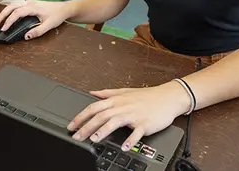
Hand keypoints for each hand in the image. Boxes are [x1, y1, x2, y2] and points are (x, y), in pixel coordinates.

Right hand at [0, 0, 72, 39]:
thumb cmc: (57, 15)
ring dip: (4, 12)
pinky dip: (9, 11)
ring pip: (13, 5)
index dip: (9, 21)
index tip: (3, 29)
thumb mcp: (49, 25)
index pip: (17, 13)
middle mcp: (29, 3)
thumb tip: (26, 36)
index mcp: (33, 7)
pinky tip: (7, 16)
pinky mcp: (30, 4)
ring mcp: (29, 3)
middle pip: (11, 7)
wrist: (65, 8)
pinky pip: (16, 6)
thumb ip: (37, 31)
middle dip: (1, 15)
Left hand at [68, 82, 191, 151]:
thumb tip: (92, 93)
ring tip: (95, 140)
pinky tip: (124, 147)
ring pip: (115, 122)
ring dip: (104, 131)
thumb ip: (107, 93)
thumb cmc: (147, 96)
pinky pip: (136, 132)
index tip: (71, 126)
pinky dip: (130, 140)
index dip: (81, 116)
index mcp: (116, 100)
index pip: (94, 107)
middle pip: (101, 116)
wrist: (168, 97)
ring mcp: (134, 114)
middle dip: (87, 127)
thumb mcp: (125, 91)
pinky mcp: (145, 123)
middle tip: (77, 137)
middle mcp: (123, 106)